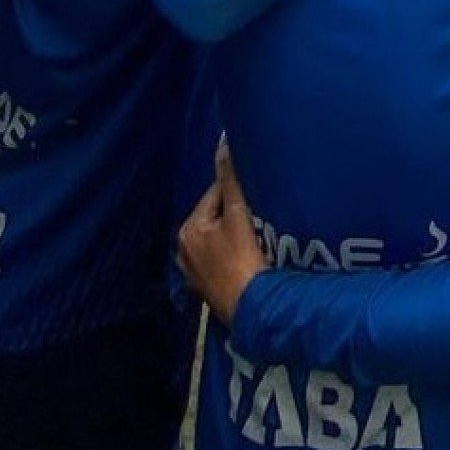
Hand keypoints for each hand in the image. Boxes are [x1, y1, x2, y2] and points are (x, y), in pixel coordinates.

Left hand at [177, 146, 267, 324]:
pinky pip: (223, 260)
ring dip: (236, 234)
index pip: (215, 195)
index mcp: (188, 229)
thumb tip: (224, 142)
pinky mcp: (208, 289)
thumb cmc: (243, 258)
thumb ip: (231, 179)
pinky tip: (252, 257)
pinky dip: (235, 255)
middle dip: (236, 213)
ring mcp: (195, 273)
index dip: (239, 189)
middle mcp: (184, 250)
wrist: (252, 307)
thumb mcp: (237, 215)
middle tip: (264, 212)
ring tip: (261, 233)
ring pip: (220, 240)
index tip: (261, 189)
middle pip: (216, 218)